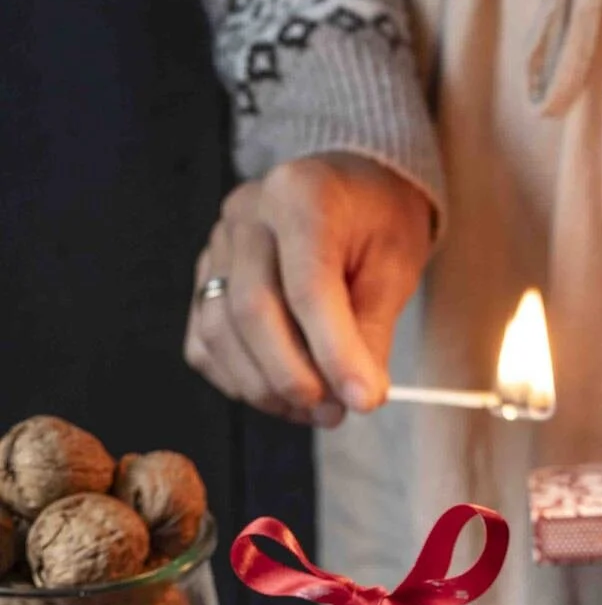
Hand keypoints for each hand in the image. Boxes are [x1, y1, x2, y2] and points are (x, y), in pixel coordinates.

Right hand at [185, 152, 432, 425]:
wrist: (349, 192)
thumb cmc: (376, 225)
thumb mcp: (394, 269)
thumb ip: (372, 331)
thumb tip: (358, 396)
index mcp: (301, 196)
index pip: (308, 287)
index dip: (334, 353)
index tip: (363, 400)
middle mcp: (246, 215)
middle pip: (251, 311)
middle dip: (294, 377)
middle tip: (335, 412)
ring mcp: (216, 246)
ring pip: (219, 333)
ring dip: (266, 387)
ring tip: (315, 408)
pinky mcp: (203, 277)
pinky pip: (204, 344)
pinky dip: (240, 380)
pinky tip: (281, 391)